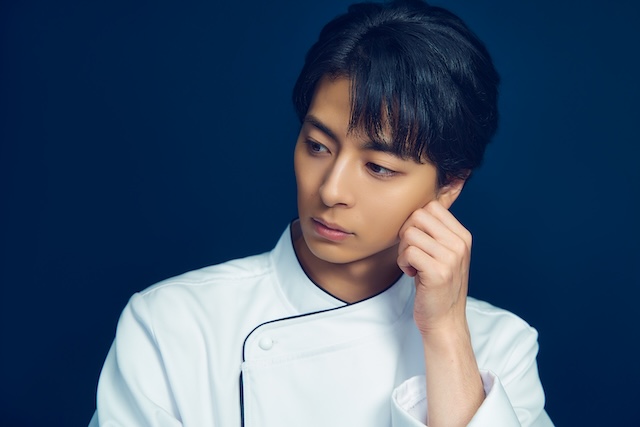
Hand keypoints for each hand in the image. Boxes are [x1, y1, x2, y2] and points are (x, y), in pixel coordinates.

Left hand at [397, 200, 471, 336]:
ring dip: (403, 250)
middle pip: (418, 216)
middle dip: (406, 233)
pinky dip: (403, 263)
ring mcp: (451, 258)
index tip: (417, 241)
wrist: (445, 321)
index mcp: (462, 236)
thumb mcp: (443, 254)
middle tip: (411, 253)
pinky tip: (411, 274)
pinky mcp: (438, 272)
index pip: (431, 206)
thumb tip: (413, 210)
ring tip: (412, 265)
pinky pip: (408, 252)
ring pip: (410, 234)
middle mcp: (460, 244)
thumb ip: (435, 232)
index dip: (415, 221)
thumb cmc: (437, 286)